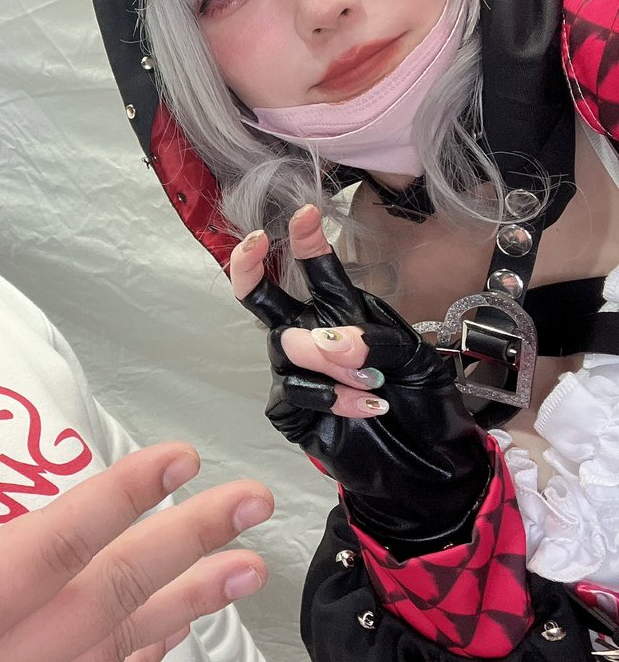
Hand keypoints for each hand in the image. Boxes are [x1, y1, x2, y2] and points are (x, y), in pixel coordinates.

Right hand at [0, 419, 271, 661]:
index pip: (47, 550)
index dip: (117, 499)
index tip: (177, 458)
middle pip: (106, 598)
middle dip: (184, 544)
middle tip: (249, 503)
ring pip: (116, 652)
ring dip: (186, 604)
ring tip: (244, 566)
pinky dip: (144, 659)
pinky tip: (177, 635)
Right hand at [229, 205, 488, 555]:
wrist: (427, 463)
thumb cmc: (424, 400)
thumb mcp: (417, 356)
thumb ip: (375, 338)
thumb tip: (331, 342)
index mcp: (341, 311)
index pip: (315, 270)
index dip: (305, 240)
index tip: (306, 212)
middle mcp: (309, 334)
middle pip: (262, 297)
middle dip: (249, 266)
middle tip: (254, 243)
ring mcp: (295, 372)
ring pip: (288, 348)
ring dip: (332, 362)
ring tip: (375, 382)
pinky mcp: (290, 410)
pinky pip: (296, 391)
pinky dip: (333, 397)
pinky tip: (367, 406)